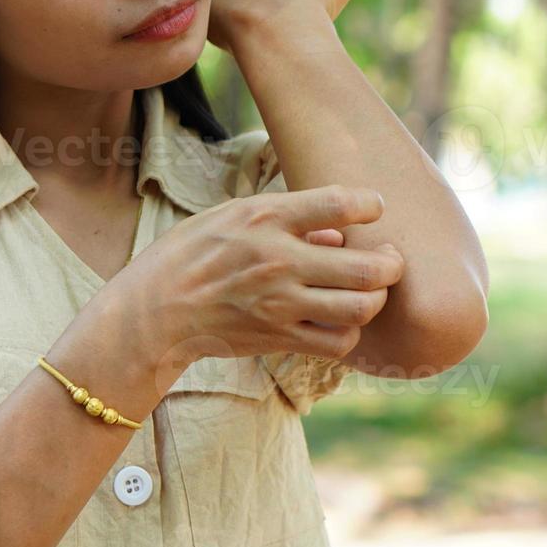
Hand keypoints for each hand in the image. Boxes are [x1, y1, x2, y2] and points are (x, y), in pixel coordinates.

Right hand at [113, 184, 403, 370]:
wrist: (155, 310)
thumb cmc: (193, 253)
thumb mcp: (232, 216)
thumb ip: (289, 219)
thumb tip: (339, 233)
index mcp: (265, 218)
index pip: (338, 203)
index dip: (370, 204)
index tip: (375, 207)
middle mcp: (278, 260)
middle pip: (366, 267)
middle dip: (392, 263)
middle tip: (390, 259)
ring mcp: (280, 304)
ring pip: (360, 308)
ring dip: (375, 299)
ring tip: (370, 291)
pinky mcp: (279, 338)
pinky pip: (338, 343)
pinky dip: (350, 332)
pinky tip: (342, 320)